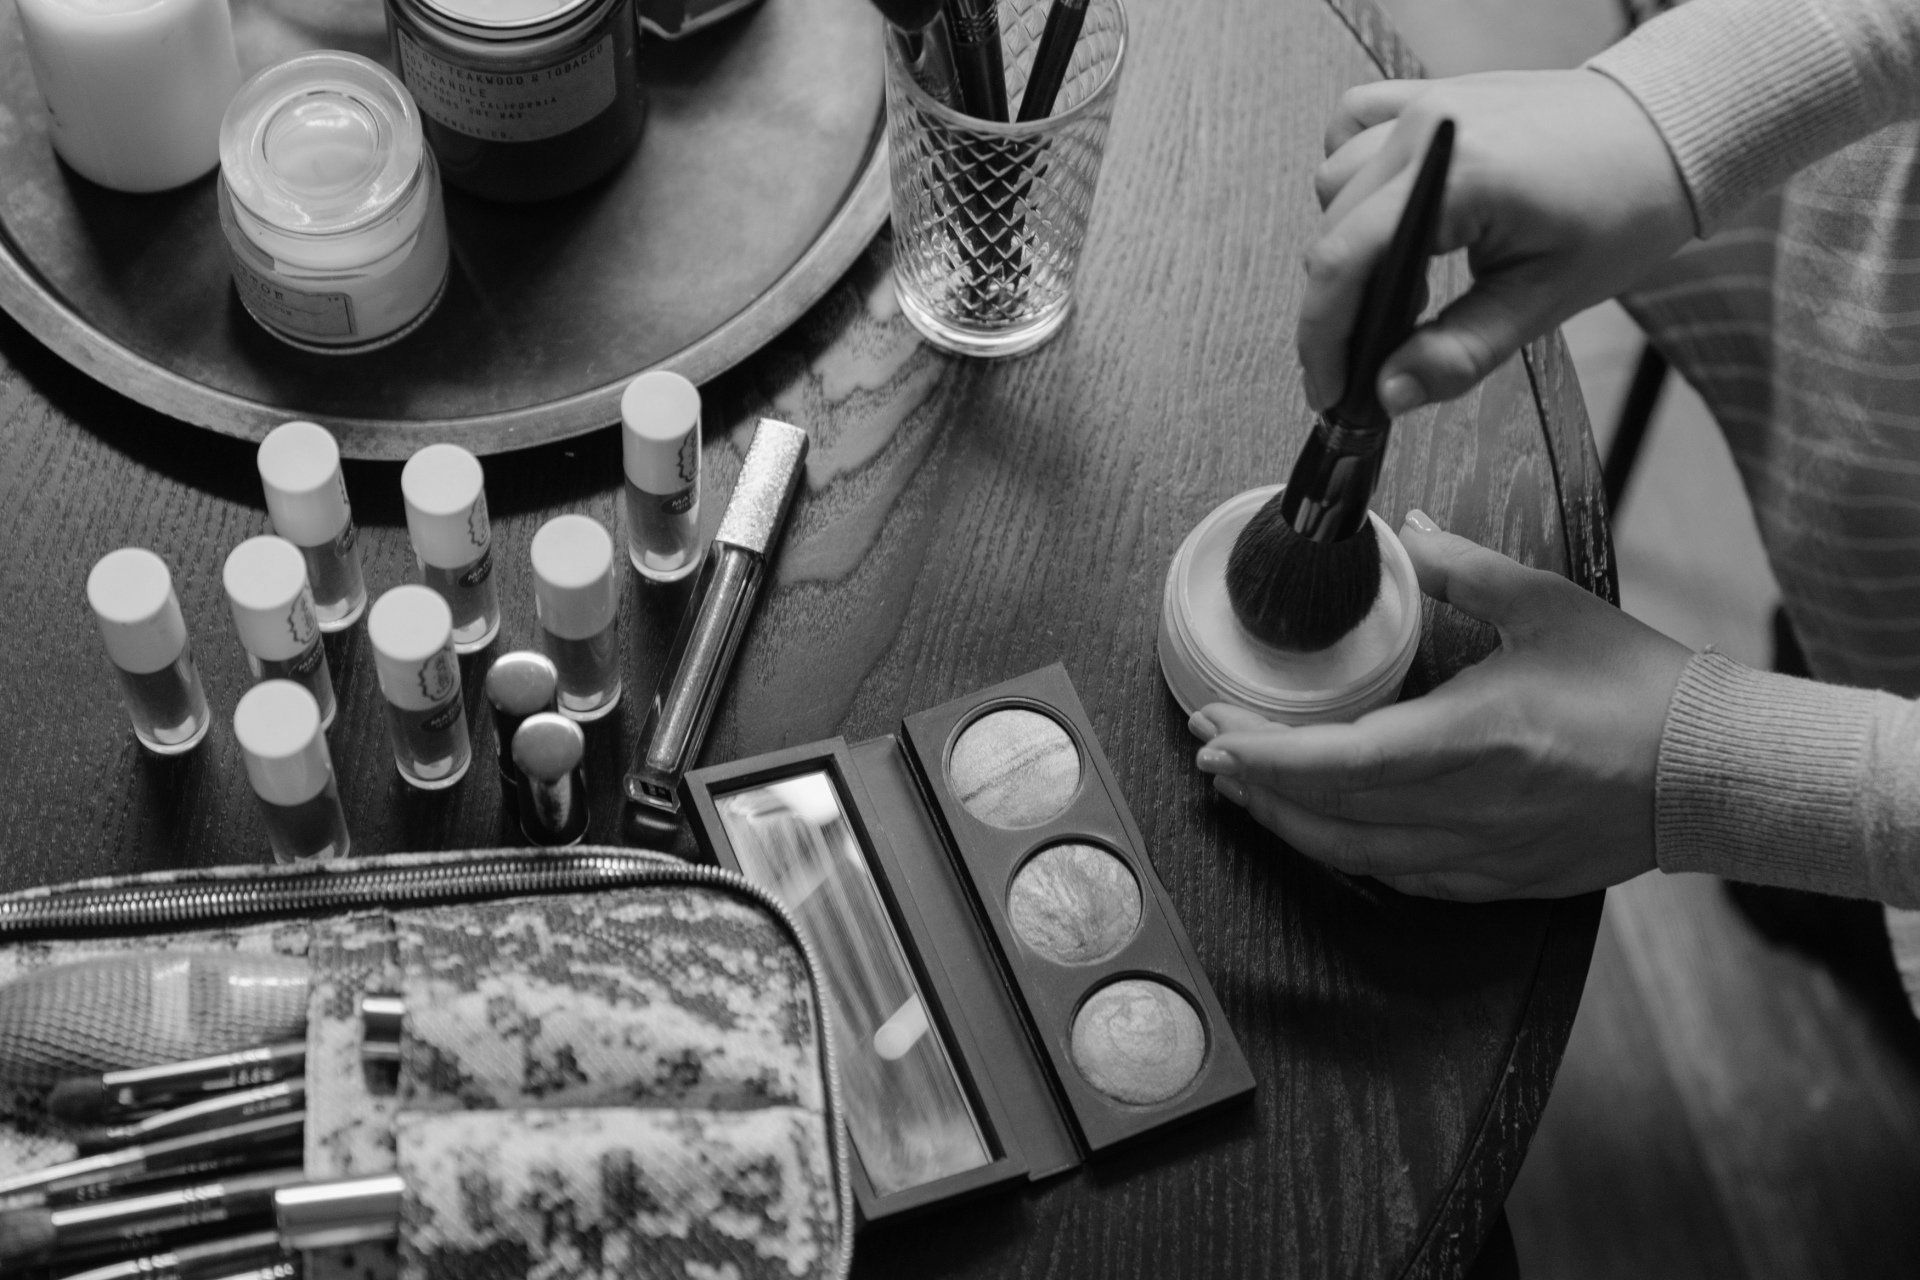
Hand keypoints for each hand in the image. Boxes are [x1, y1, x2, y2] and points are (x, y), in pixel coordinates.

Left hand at [1191, 511, 1692, 900]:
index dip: (1263, 755)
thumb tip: (1405, 531)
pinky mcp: (1502, 880)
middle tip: (1211, 747)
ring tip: (1245, 790)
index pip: (1337, 761)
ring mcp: (1484, 853)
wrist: (1717, 768)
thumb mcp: (1546, 605)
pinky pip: (1404, 880)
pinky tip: (1324, 832)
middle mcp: (1468, 807)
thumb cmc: (1638, 687)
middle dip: (1257, 783)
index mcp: (1472, 737)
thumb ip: (1459, 568)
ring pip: (1357, 856)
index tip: (1213, 730)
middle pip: (1330, 813)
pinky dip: (1352, 855)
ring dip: (1291, 825)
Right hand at [1299, 69, 1692, 414]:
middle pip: (1331, 229)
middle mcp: (1429, 128)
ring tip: (1405, 280)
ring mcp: (1425, 102)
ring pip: (1333, 181)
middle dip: (1339, 304)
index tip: (1328, 387)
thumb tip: (1388, 395)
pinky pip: (1351, 123)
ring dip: (1350, 240)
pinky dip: (1353, 172)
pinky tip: (1388, 209)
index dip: (1321, 336)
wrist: (1667, 135)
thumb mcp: (1545, 300)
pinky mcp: (1429, 93)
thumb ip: (1458, 352)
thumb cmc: (1624, 208)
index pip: (1345, 260)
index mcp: (1461, 175)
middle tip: (1380, 351)